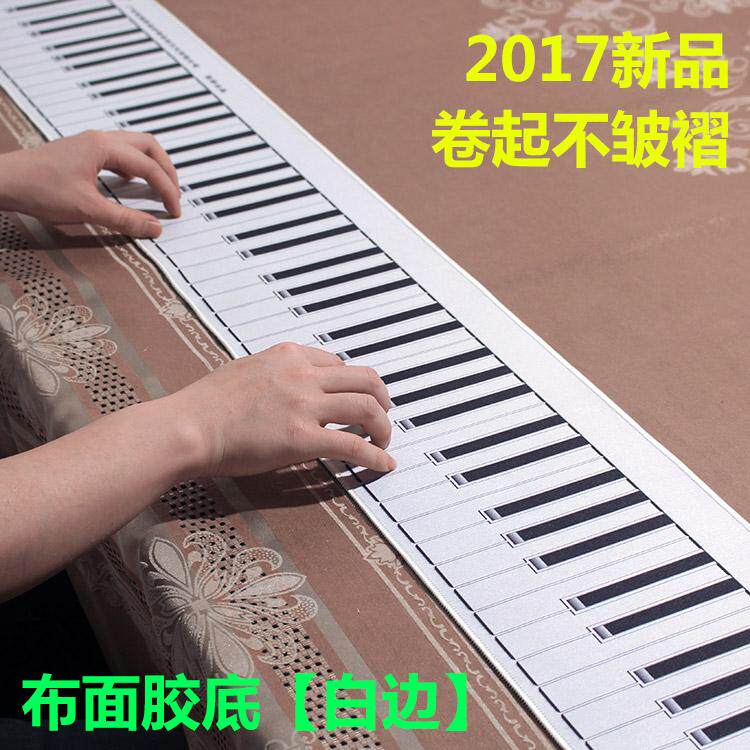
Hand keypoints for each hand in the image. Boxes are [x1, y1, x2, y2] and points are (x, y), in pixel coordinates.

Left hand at [0, 130, 180, 237]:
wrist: (3, 181)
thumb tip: (154, 228)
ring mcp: (89, 143)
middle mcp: (99, 139)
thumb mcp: (87, 209)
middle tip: (174, 194)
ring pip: (134, 146)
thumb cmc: (38, 189)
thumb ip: (125, 219)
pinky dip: (134, 166)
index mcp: (104, 147)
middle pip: (148, 145)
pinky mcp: (81, 151)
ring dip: (152, 165)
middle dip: (167, 170)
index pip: (150, 166)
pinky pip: (119, 152)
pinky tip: (131, 182)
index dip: (167, 190)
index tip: (174, 211)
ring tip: (159, 187)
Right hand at [164, 342, 396, 476]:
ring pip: (367, 408)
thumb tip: (288, 384)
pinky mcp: (303, 438)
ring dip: (383, 426)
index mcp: (289, 356)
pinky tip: (383, 464)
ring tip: (383, 440)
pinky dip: (375, 455)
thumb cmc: (206, 404)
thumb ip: (275, 373)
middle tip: (383, 415)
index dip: (353, 383)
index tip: (357, 397)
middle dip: (381, 398)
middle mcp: (303, 374)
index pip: (338, 364)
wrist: (187, 426)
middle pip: (365, 379)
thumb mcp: (246, 369)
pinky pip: (353, 445)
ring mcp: (305, 405)